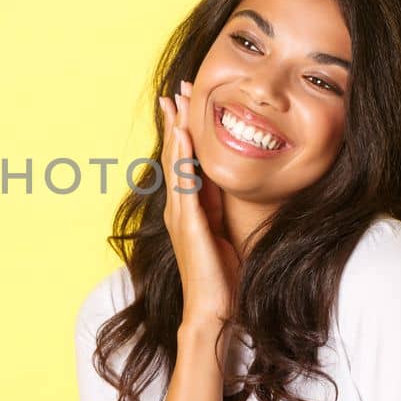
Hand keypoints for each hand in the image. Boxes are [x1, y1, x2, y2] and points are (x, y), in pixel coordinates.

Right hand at [159, 80, 241, 327]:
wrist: (213, 309)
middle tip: (175, 91)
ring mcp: (180, 214)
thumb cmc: (221, 277)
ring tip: (176, 103)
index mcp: (188, 209)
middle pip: (174, 155)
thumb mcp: (223, 232)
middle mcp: (178, 208)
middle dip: (175, 122)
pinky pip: (184, 181)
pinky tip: (183, 136)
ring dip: (176, 130)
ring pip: (176, 163)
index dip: (182, 132)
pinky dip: (182, 156)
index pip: (184, 163)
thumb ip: (219, 209)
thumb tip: (225, 186)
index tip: (184, 105)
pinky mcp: (188, 222)